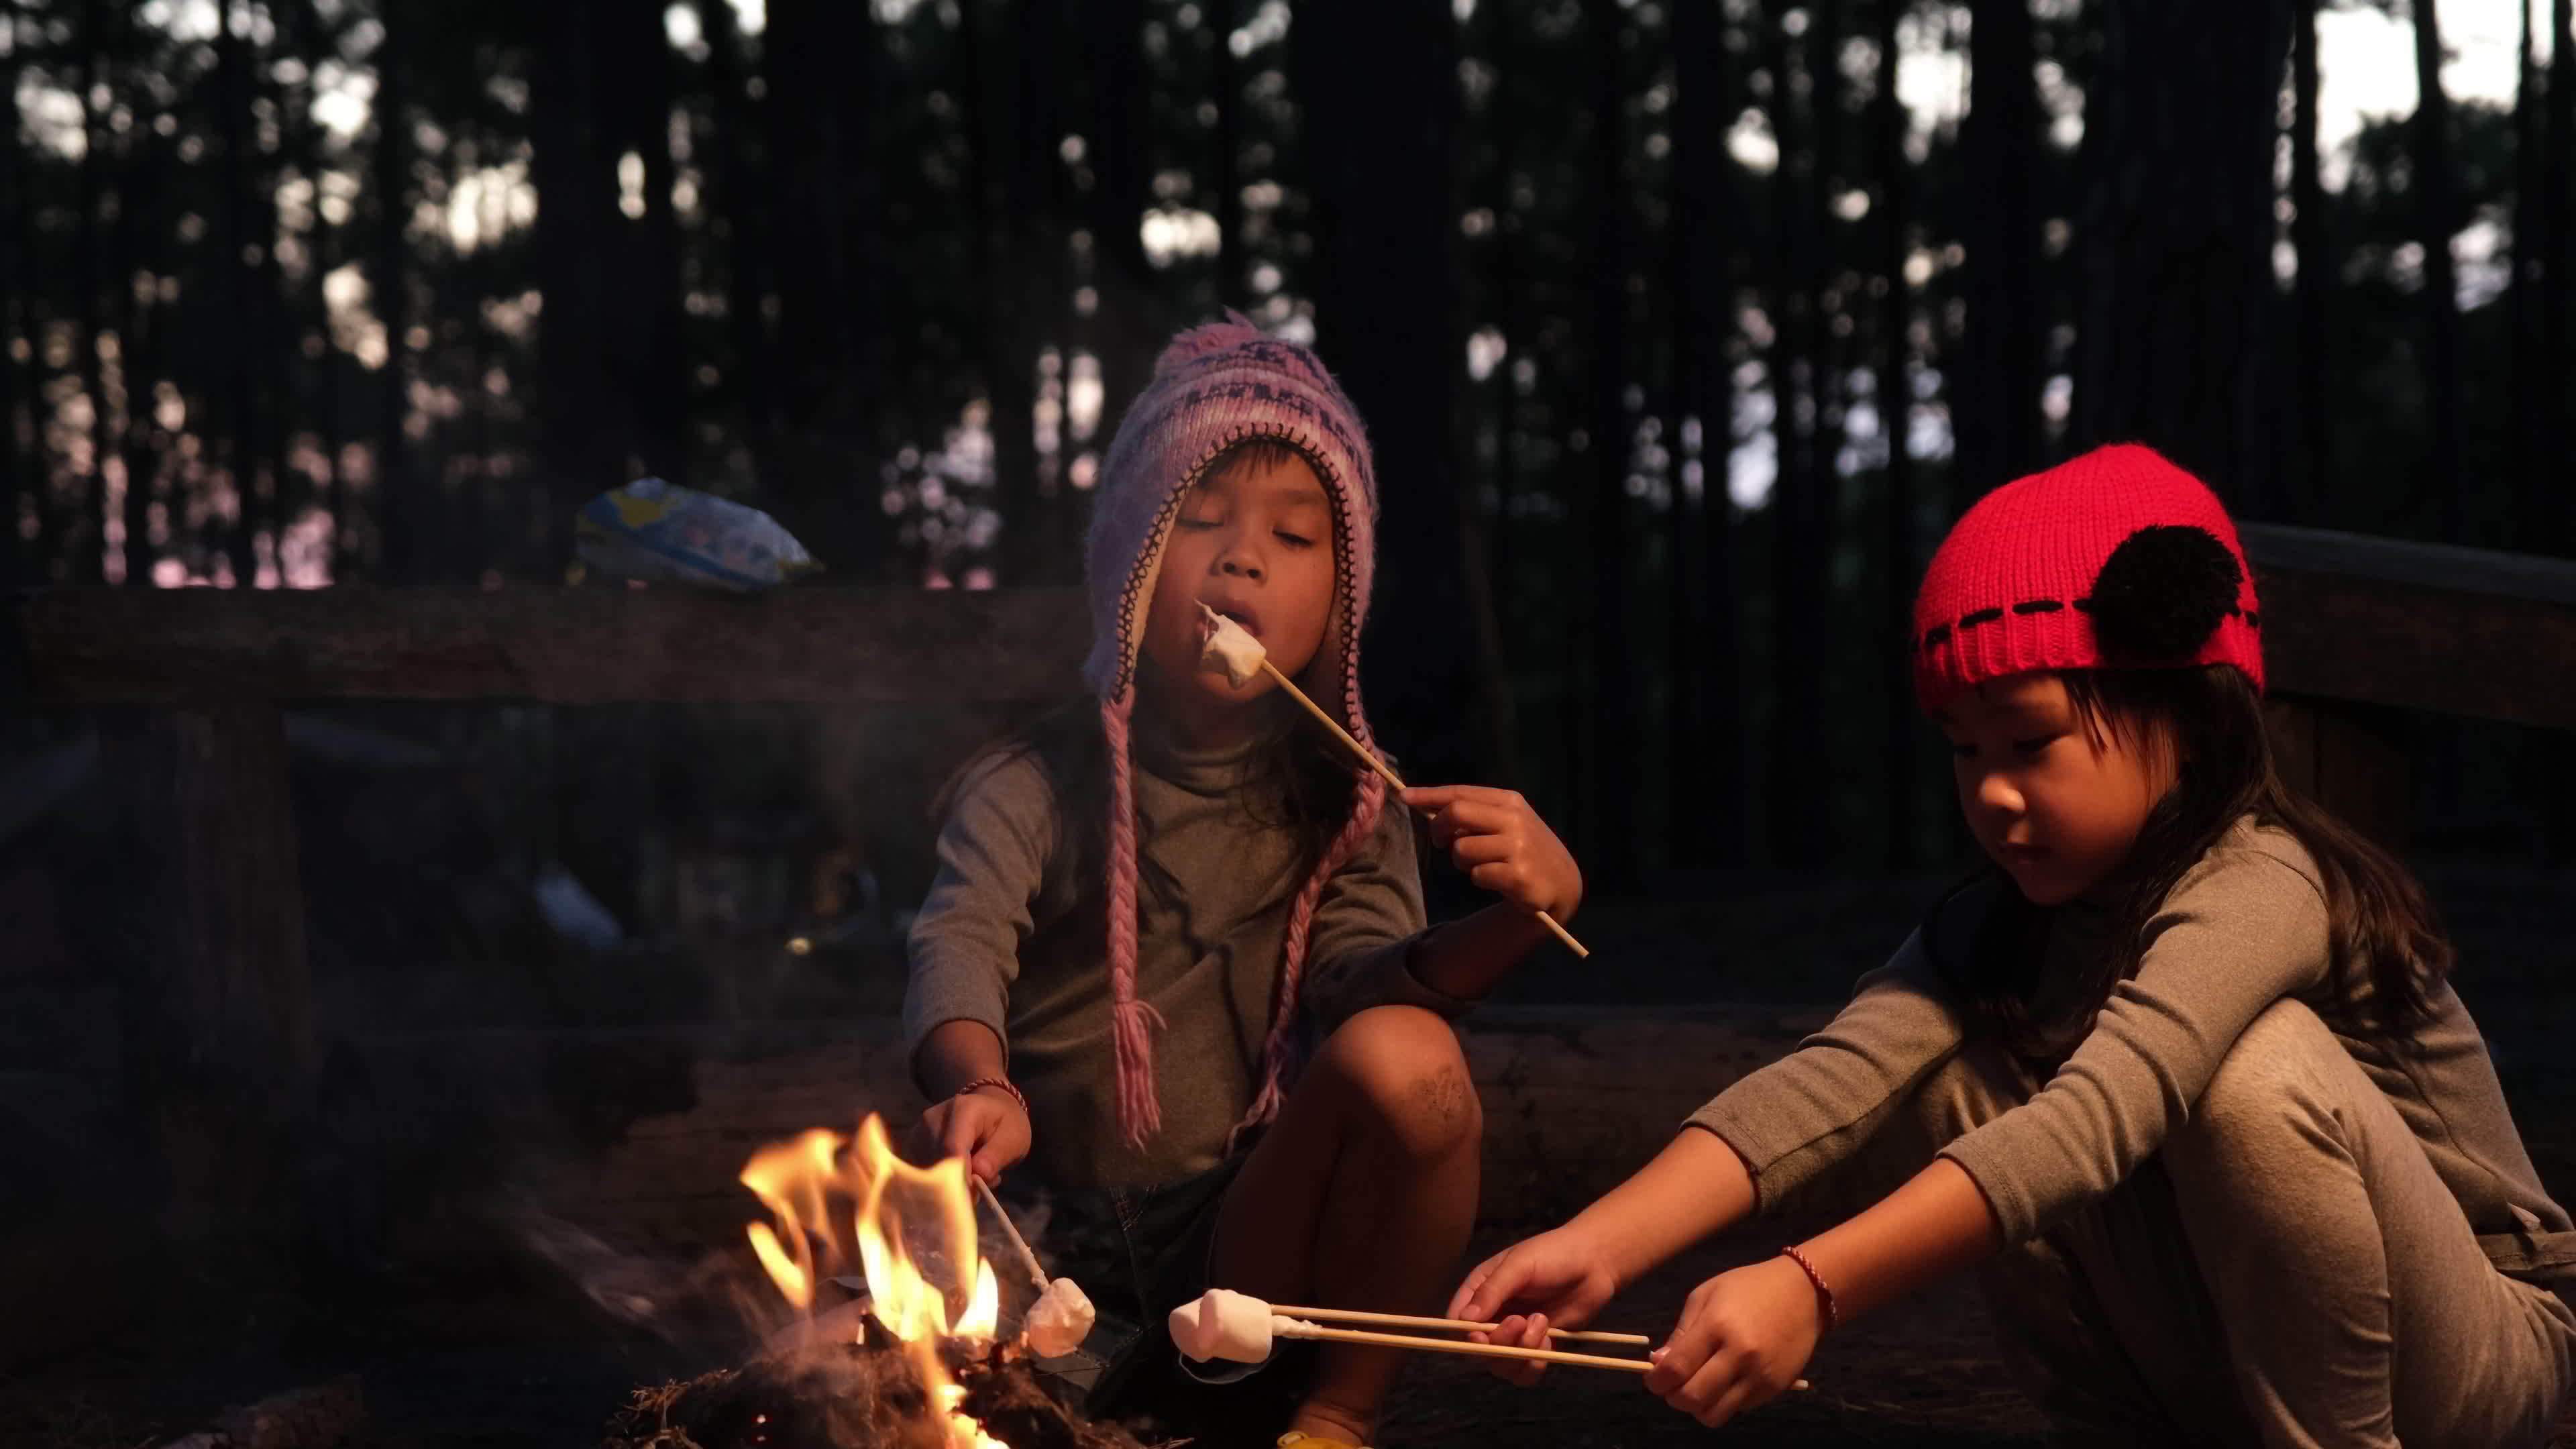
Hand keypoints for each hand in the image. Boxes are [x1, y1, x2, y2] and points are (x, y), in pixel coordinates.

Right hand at [909, 1084, 1030, 1185]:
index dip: (960, 1175)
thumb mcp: (1013, 1138)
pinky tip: (959, 1175)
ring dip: (950, 1184)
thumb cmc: (1004, 1124)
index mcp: (963, 1109)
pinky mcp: (913, 1145)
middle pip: (937, 1161)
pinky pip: (922, 1173)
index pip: (953, 1146)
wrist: (990, 1110)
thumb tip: (980, 1174)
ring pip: (928, 1171)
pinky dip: (940, 1182)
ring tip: (975, 1177)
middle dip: (958, 1184)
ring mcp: (919, 1131)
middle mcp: (934, 1117)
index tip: (970, 1200)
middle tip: (979, 1194)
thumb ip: (997, 1155)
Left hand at [1403, 785, 1582, 921]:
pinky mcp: (1518, 876)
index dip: (1429, 794)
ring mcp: (1518, 848)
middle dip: (1438, 828)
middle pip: (1456, 813)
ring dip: (1462, 862)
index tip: (1405, 796)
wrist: (1561, 883)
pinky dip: (1479, 879)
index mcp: (1510, 801)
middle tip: (1439, 842)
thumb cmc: (1523, 849)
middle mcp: (1515, 820)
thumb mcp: (1506, 823)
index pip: (1461, 793)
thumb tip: (1428, 807)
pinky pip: (1476, 875)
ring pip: (1461, 850)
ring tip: (1481, 866)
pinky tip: (1497, 880)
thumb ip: (1474, 814)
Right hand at [1446, 1223, 1621, 1386]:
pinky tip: (1549, 1340)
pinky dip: (1535, 1365)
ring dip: (1521, 1353)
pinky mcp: (1538, 1347)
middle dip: (1500, 1342)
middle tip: (1522, 1321)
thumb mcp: (1519, 1265)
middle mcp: (1494, 1316)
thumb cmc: (1554, 1254)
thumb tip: (1464, 1320)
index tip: (1481, 1336)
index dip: (1465, 1336)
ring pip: (1502, 1366)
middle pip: (1479, 1350)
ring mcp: (1516, 1334)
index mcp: (1480, 1291)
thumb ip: (1492, 1291)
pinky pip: (1525, 1373)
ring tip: (1543, 1323)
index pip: (1457, 1323)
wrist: (1594, 1262)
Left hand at [1643, 1257, 1820, 1427]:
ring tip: (1697, 1387)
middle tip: (1672, 1386)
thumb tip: (1658, 1363)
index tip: (1652, 1379)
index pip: (1676, 1369)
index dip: (1656, 1381)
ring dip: (1697, 1407)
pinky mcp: (1775, 1389)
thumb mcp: (1706, 1295)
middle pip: (1692, 1398)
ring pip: (1714, 1415)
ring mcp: (1760, 1376)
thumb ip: (1681, 1332)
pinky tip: (1724, 1381)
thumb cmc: (1748, 1288)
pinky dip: (1723, 1402)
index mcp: (1717, 1326)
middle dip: (1673, 1398)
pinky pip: (1737, 1409)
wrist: (1803, 1293)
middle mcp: (1740, 1355)